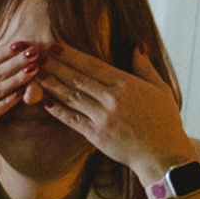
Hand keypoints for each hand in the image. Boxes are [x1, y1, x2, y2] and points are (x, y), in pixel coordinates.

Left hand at [34, 43, 192, 181]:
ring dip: (52, 85)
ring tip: (35, 74)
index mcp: (127, 85)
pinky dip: (57, 110)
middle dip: (56, 66)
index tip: (55, 46)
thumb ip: (144, 67)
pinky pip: (72, 120)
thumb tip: (137, 45)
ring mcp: (102, 118)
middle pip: (78, 79)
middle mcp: (112, 100)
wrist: (162, 153)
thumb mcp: (160, 88)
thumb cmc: (164, 119)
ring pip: (72, 97)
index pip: (93, 66)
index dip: (71, 56)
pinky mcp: (95, 136)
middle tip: (37, 55)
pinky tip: (43, 101)